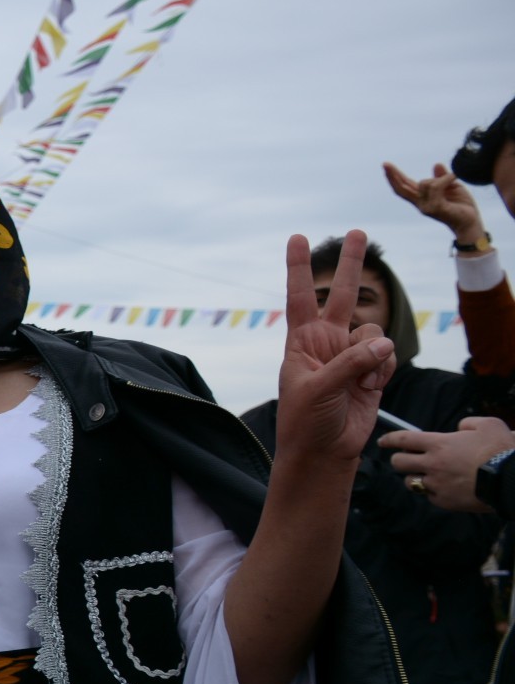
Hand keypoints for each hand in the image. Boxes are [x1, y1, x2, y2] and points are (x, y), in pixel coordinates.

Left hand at [275, 231, 395, 470]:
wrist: (324, 452)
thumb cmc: (306, 421)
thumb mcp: (317, 389)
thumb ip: (349, 363)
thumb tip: (382, 345)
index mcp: (302, 341)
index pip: (300, 296)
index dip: (298, 267)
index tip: (296, 238)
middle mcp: (327, 342)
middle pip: (343, 295)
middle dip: (352, 264)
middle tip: (357, 231)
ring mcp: (351, 355)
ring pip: (374, 333)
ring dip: (374, 354)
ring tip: (362, 379)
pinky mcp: (373, 370)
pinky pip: (387, 357)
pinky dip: (384, 370)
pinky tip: (371, 388)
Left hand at [380, 416, 514, 512]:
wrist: (512, 479)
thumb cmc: (501, 449)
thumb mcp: (487, 425)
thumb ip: (467, 424)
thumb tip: (459, 430)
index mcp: (439, 444)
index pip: (402, 439)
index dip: (389, 440)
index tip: (382, 441)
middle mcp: (432, 464)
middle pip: (398, 463)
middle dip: (398, 460)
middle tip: (405, 459)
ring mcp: (436, 485)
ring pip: (410, 482)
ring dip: (414, 477)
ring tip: (428, 475)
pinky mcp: (444, 502)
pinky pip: (429, 496)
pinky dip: (433, 492)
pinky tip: (445, 487)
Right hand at [383, 161, 485, 242]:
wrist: (471, 221)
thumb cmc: (462, 206)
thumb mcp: (452, 186)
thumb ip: (442, 177)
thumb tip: (436, 164)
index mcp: (423, 199)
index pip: (404, 187)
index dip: (394, 177)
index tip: (386, 166)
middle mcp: (421, 204)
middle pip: (402, 189)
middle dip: (393, 175)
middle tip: (385, 164)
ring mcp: (426, 207)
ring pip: (425, 183)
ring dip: (441, 178)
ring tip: (453, 179)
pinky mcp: (434, 208)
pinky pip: (436, 187)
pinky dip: (446, 179)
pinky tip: (454, 178)